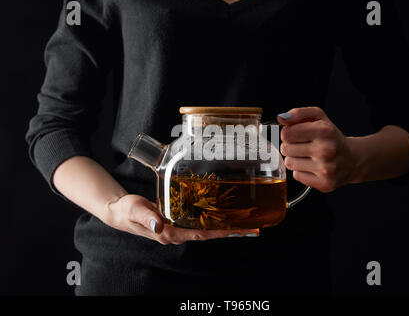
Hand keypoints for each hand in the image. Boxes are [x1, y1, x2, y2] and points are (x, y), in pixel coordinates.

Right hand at [103, 194, 258, 244]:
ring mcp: (179, 227)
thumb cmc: (126, 210)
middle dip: (230, 230)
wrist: (120, 211)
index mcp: (170, 233)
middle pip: (209, 233)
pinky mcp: (179, 220)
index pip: (201, 234)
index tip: (239, 230)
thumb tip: (160, 226)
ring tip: (245, 220)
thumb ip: (146, 217)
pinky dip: (213, 217)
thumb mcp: (134, 210)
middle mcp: (178, 232)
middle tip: (252, 226)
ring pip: (206, 227)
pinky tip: (224, 212)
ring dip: (225, 225)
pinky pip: (199, 221)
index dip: (221, 231)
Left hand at [278, 107, 356, 192]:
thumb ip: (298, 113)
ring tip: (308, 157)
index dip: (288, 133)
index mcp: (324, 131)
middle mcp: (326, 150)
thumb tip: (281, 118)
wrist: (352, 159)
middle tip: (304, 146)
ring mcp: (326, 169)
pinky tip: (312, 167)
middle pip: (285, 149)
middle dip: (290, 146)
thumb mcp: (318, 118)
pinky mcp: (324, 183)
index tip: (296, 134)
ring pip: (289, 163)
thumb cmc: (331, 137)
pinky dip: (301, 172)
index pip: (286, 133)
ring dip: (295, 159)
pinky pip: (296, 176)